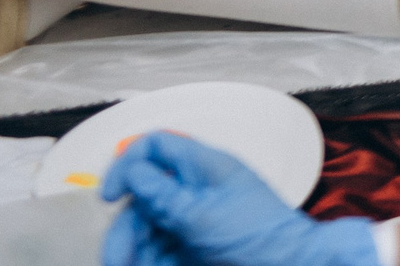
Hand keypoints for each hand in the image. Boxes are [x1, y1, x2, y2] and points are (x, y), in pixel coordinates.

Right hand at [102, 132, 375, 265]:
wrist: (289, 264)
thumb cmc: (260, 236)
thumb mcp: (204, 215)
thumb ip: (165, 195)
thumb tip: (134, 171)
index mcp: (204, 167)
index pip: (156, 146)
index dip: (127, 164)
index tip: (109, 196)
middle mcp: (195, 189)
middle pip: (142, 198)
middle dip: (125, 228)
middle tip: (118, 258)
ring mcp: (193, 219)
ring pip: (145, 230)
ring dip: (132, 250)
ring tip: (128, 265)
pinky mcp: (191, 246)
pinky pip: (157, 250)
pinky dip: (147, 260)